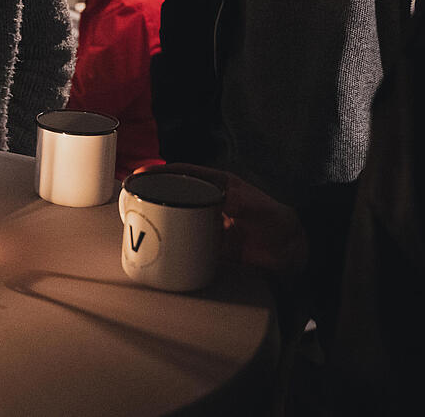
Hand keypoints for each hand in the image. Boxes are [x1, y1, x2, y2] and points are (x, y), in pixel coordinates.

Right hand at [136, 163, 307, 275]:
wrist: (293, 253)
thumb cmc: (278, 221)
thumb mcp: (255, 206)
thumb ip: (236, 201)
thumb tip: (213, 199)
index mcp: (218, 186)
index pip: (184, 174)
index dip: (161, 173)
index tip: (140, 176)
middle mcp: (210, 203)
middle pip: (175, 195)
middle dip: (153, 196)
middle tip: (131, 200)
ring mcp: (208, 225)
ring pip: (177, 219)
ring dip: (159, 221)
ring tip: (138, 223)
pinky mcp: (210, 247)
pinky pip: (186, 244)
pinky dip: (173, 246)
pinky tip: (160, 248)